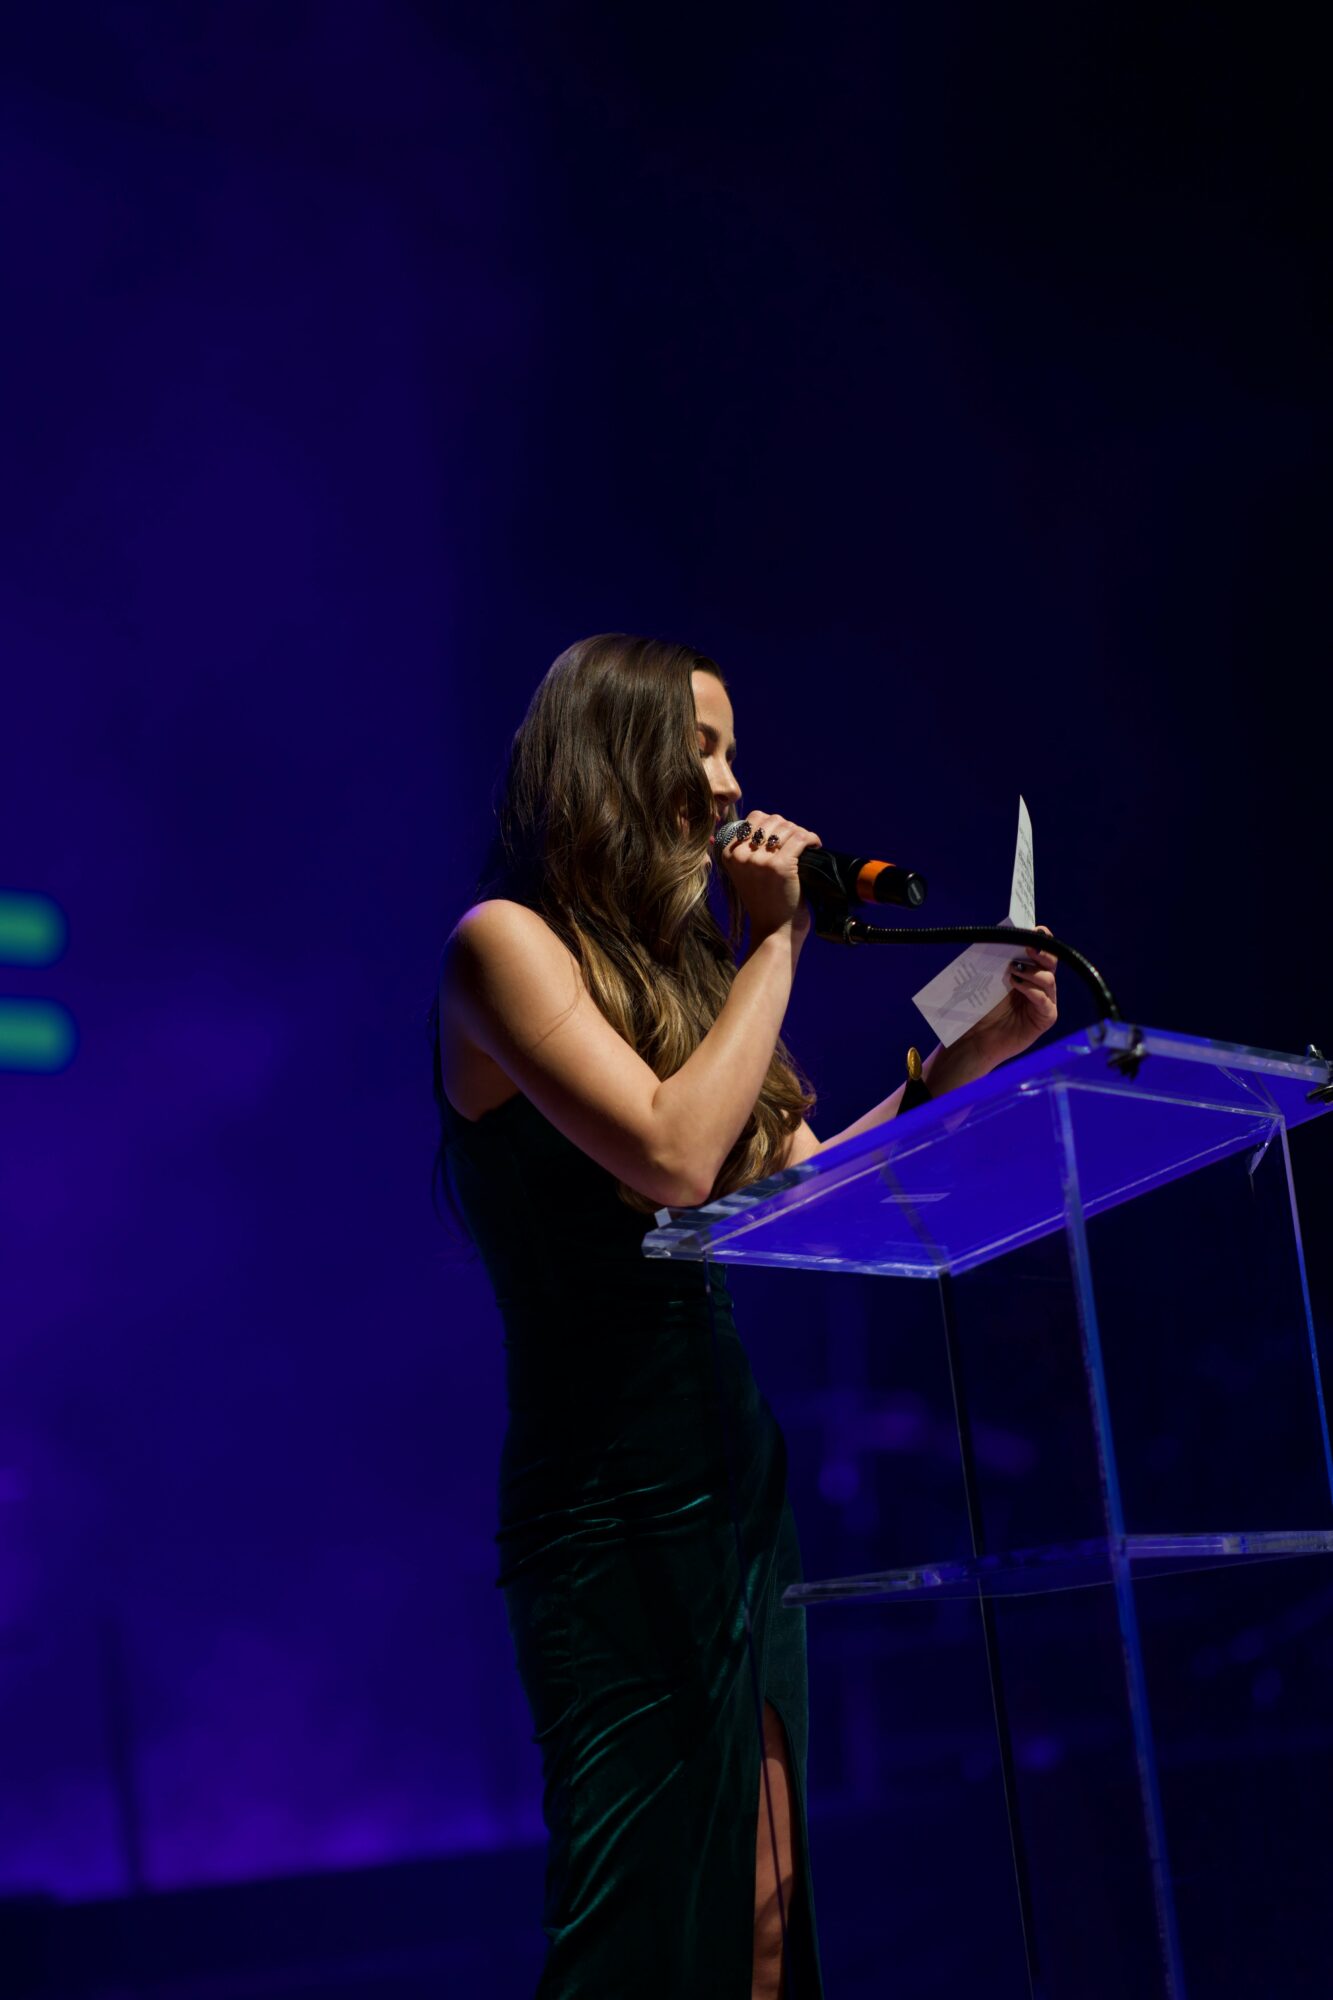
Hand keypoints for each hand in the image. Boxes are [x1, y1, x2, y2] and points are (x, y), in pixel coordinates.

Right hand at [716, 811, 821, 945]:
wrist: (774, 930)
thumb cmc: (765, 901)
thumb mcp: (747, 872)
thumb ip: (751, 848)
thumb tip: (772, 820)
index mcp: (730, 853)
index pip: (754, 818)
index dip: (774, 823)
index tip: (785, 837)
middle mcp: (741, 855)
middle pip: (772, 820)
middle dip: (789, 828)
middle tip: (799, 843)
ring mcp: (759, 860)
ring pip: (787, 827)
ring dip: (801, 834)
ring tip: (807, 845)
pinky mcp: (779, 866)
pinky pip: (800, 838)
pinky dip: (811, 839)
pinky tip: (815, 846)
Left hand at [946, 926, 1058, 1076]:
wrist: (974, 1039)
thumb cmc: (978, 1009)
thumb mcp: (986, 980)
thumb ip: (996, 960)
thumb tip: (998, 936)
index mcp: (1028, 972)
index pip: (1042, 951)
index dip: (1043, 939)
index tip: (1037, 929)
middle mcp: (1040, 985)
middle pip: (1051, 963)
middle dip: (1042, 952)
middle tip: (1029, 946)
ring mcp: (1044, 1002)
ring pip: (1049, 980)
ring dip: (1032, 972)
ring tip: (1013, 971)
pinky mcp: (1045, 1018)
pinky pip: (1045, 1001)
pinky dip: (1032, 990)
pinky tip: (1017, 985)